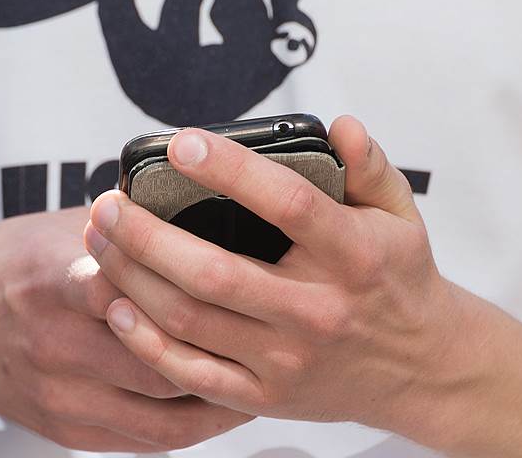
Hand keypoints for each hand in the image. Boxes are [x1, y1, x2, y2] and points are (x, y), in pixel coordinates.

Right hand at [0, 208, 251, 451]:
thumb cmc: (8, 267)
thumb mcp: (63, 228)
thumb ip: (127, 228)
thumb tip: (199, 207)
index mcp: (56, 280)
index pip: (135, 286)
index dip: (196, 288)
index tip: (248, 283)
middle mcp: (58, 343)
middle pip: (161, 360)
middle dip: (224, 352)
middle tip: (273, 339)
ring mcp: (63, 394)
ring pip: (163, 412)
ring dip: (221, 399)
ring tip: (262, 377)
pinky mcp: (68, 427)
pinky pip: (146, 440)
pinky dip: (192, 426)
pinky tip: (220, 405)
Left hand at [85, 117, 481, 445]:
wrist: (422, 370)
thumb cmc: (399, 280)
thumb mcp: (401, 215)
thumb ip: (370, 167)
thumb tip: (342, 125)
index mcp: (354, 255)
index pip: (288, 204)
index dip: (231, 170)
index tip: (181, 142)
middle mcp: (317, 311)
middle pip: (213, 272)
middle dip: (145, 235)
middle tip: (107, 203)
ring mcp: (287, 360)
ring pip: (190, 320)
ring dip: (132, 278)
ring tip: (99, 240)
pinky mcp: (265, 396)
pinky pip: (191, 374)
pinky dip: (146, 342)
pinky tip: (116, 306)